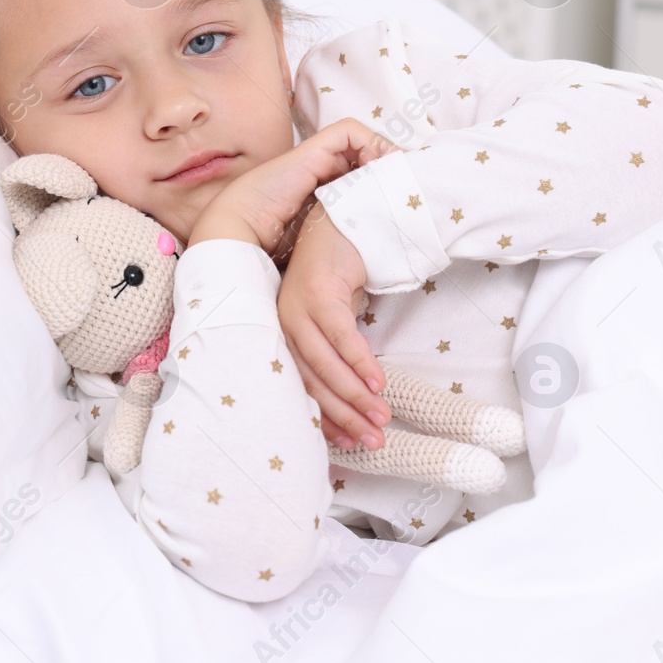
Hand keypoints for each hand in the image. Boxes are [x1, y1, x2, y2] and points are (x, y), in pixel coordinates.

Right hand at [188, 118, 397, 257]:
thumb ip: (336, 237)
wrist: (239, 230)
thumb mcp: (315, 242)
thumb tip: (366, 264)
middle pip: (364, 153)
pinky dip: (368, 142)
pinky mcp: (312, 150)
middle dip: (387, 165)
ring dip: (383, 152)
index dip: (380, 179)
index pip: (358, 173)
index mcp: (319, 189)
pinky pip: (350, 131)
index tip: (399, 197)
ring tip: (397, 174)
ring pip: (361, 140)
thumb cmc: (270, 243)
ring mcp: (315, 156)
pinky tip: (376, 166)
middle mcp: (319, 168)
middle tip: (407, 183)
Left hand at [278, 201, 391, 450]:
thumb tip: (353, 396)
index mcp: (283, 332)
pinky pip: (339, 336)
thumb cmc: (343, 272)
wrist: (347, 219)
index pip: (301, 385)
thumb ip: (338, 352)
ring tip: (381, 418)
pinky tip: (376, 384)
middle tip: (373, 441)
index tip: (350, 444)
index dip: (327, 417)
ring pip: (325, 363)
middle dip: (344, 416)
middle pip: (312, 381)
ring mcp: (296, 306)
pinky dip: (358, 362)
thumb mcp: (337, 317)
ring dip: (355, 395)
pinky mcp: (316, 291)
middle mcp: (282, 322)